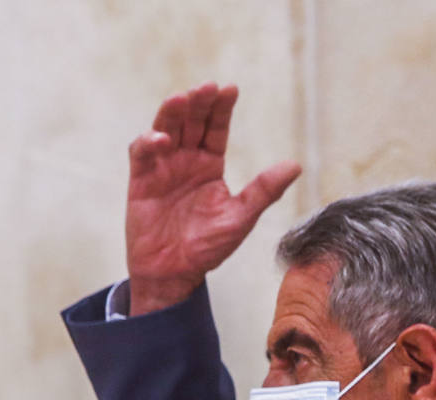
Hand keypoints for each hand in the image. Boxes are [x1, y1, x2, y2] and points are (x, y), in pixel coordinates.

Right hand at [126, 82, 301, 314]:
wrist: (174, 274)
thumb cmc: (207, 249)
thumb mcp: (240, 218)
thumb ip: (264, 191)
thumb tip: (295, 165)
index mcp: (210, 166)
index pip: (217, 128)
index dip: (222, 108)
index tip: (230, 89)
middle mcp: (186, 161)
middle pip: (192, 121)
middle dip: (199, 103)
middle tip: (207, 88)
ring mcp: (163, 168)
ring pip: (166, 128)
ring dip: (172, 112)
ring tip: (182, 99)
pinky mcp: (140, 180)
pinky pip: (141, 152)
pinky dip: (148, 141)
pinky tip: (161, 140)